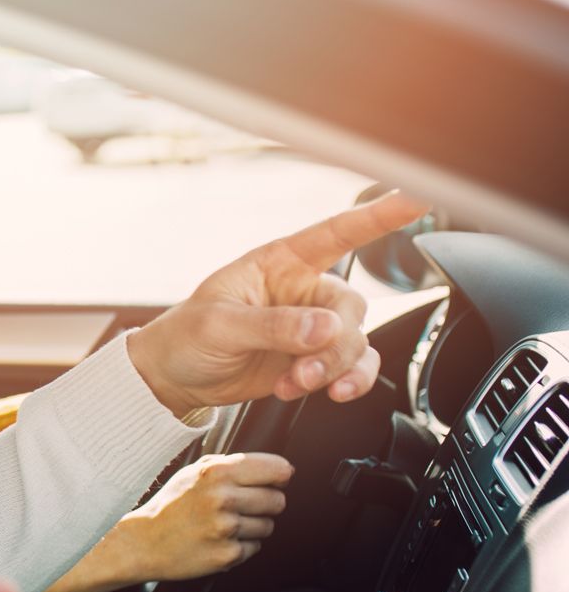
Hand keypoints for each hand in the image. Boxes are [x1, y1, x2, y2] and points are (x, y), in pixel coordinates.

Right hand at [111, 453, 292, 581]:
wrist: (143, 543)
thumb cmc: (170, 505)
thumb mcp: (193, 473)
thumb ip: (232, 465)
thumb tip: (279, 469)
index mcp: (216, 472)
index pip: (277, 469)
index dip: (279, 475)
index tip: (276, 480)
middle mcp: (223, 498)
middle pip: (278, 500)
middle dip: (266, 503)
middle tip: (241, 506)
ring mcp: (227, 528)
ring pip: (269, 526)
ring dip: (253, 526)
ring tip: (224, 524)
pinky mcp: (228, 554)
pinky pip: (255, 547)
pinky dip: (241, 545)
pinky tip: (218, 540)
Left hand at [127, 192, 429, 416]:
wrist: (175, 377)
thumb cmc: (187, 336)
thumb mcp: (220, 325)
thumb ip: (273, 325)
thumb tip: (325, 328)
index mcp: (279, 263)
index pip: (336, 233)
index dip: (378, 215)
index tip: (416, 199)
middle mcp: (303, 290)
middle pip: (351, 308)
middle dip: (334, 345)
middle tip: (302, 370)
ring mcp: (311, 327)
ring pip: (355, 342)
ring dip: (335, 369)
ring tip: (296, 384)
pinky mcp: (314, 359)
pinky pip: (353, 367)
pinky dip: (345, 382)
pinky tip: (317, 392)